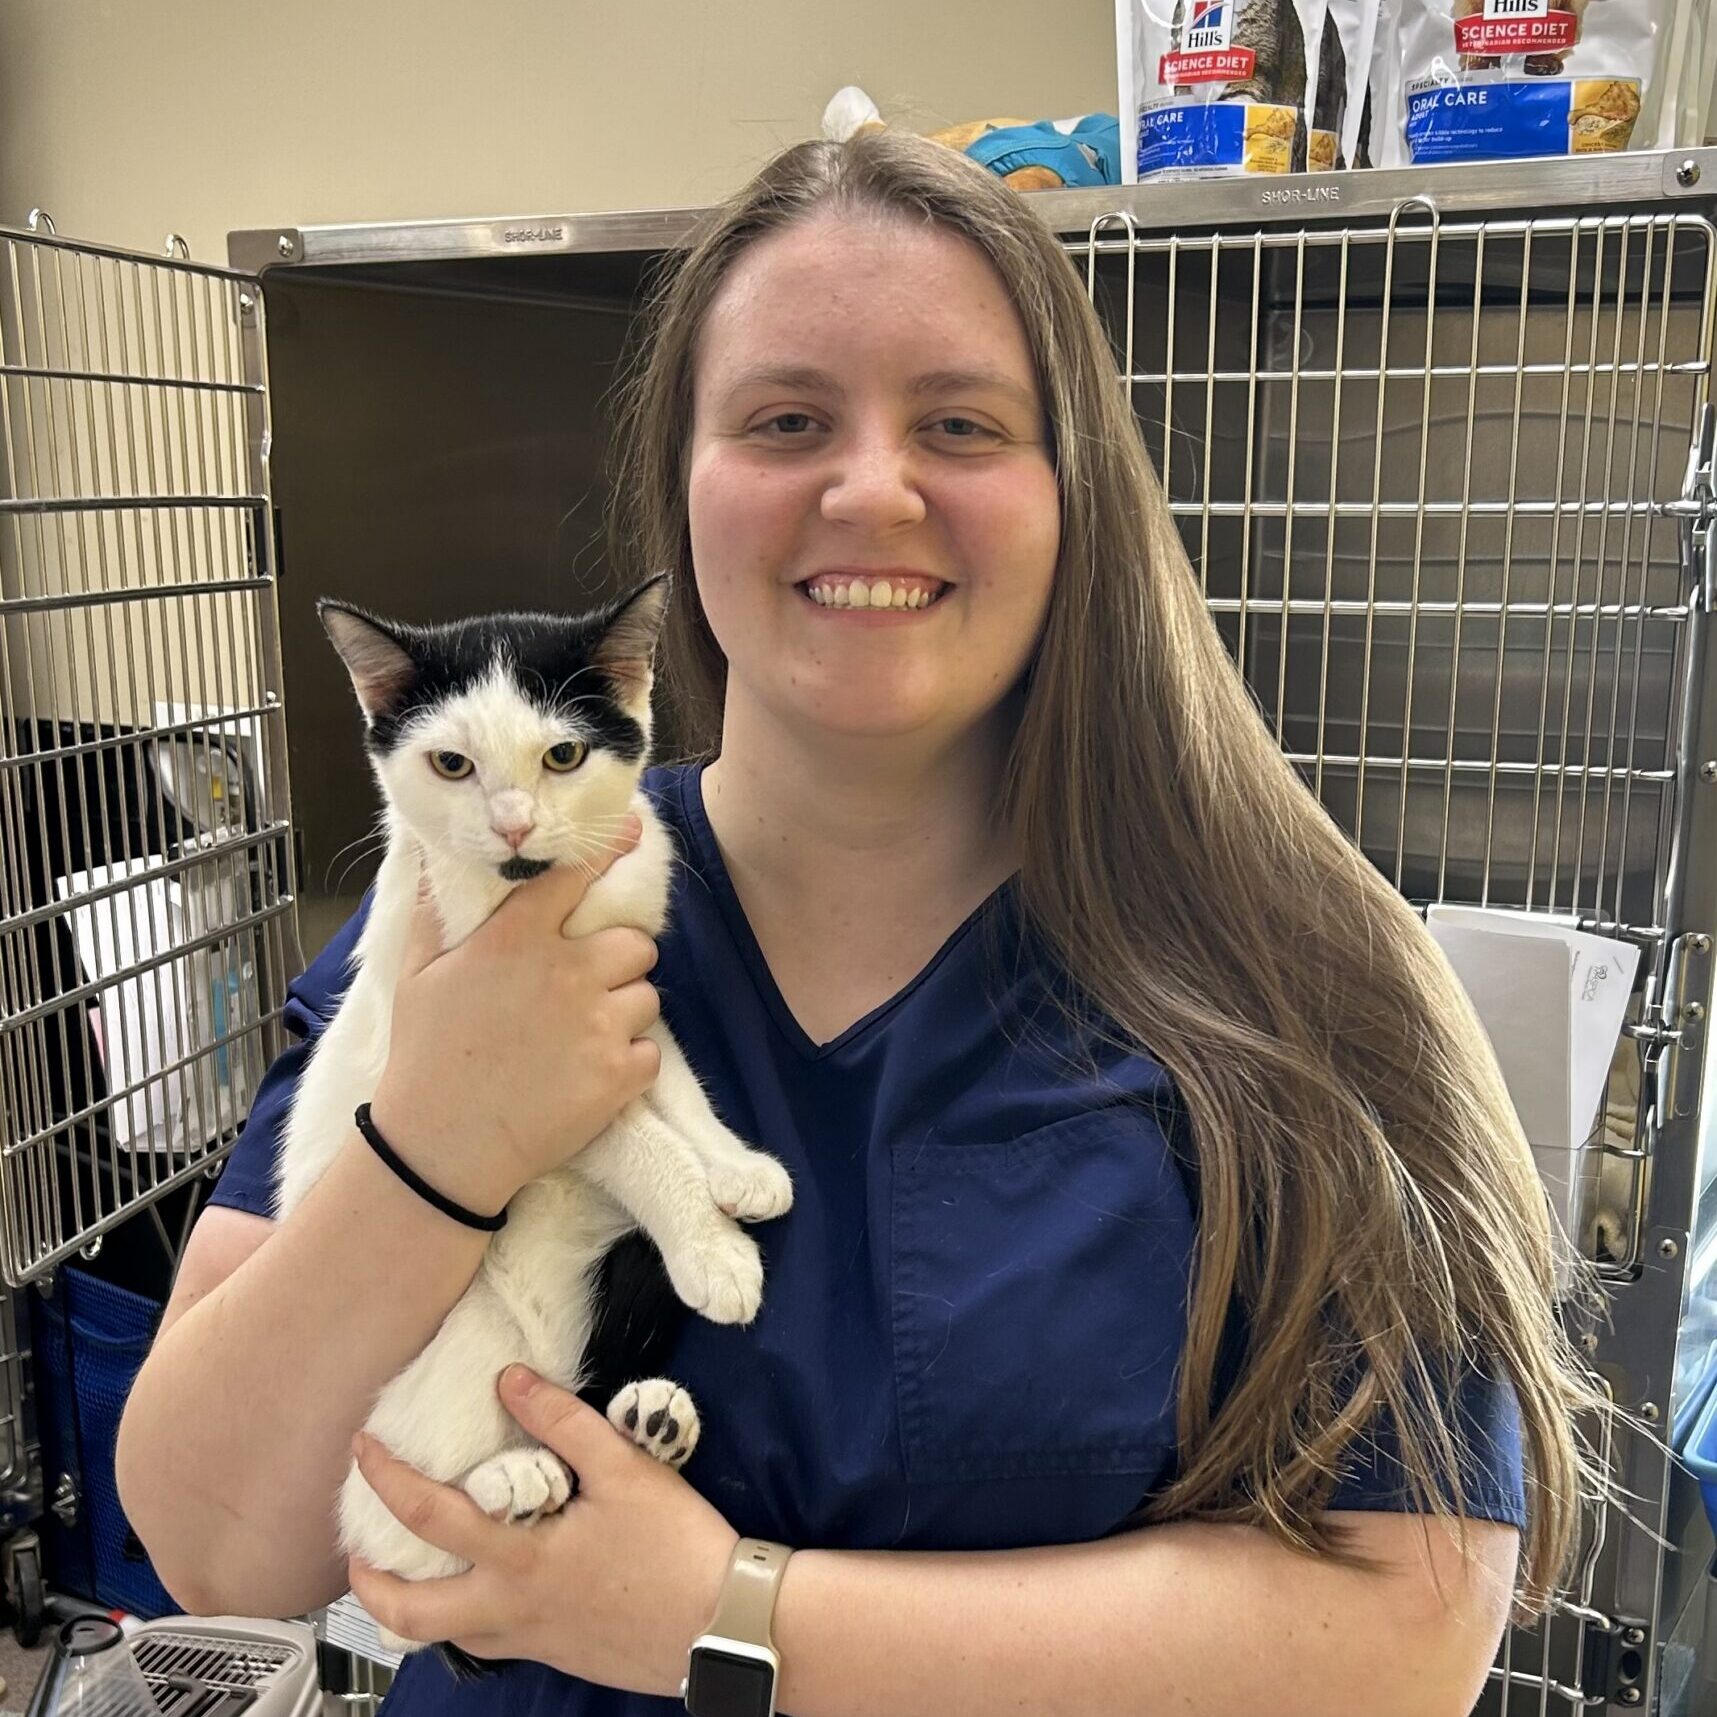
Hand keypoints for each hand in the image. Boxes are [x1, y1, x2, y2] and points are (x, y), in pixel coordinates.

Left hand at [347, 1366, 738, 1694]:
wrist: (721, 1627)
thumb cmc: (674, 1545)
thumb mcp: (625, 1469)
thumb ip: (563, 1422)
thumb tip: (509, 1379)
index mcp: (517, 1559)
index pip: (427, 1516)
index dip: (386, 1478)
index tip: (365, 1448)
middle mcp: (508, 1608)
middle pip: (409, 1614)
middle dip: (370, 1582)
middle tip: (357, 1548)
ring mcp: (528, 1639)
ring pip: (443, 1637)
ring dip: (410, 1605)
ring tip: (408, 1571)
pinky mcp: (554, 1653)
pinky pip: (486, 1641)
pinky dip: (462, 1616)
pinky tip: (482, 1588)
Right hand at [371, 821, 663, 1215]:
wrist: (440, 1149)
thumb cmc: (424, 1059)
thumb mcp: (415, 977)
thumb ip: (434, 913)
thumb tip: (436, 858)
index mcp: (517, 939)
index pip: (576, 876)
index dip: (609, 851)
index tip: (634, 833)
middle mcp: (566, 971)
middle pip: (636, 942)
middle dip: (620, 962)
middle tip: (589, 988)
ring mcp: (598, 1024)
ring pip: (647, 995)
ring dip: (626, 1012)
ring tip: (586, 1038)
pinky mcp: (619, 1075)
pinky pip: (651, 1051)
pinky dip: (631, 1063)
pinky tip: (592, 1076)